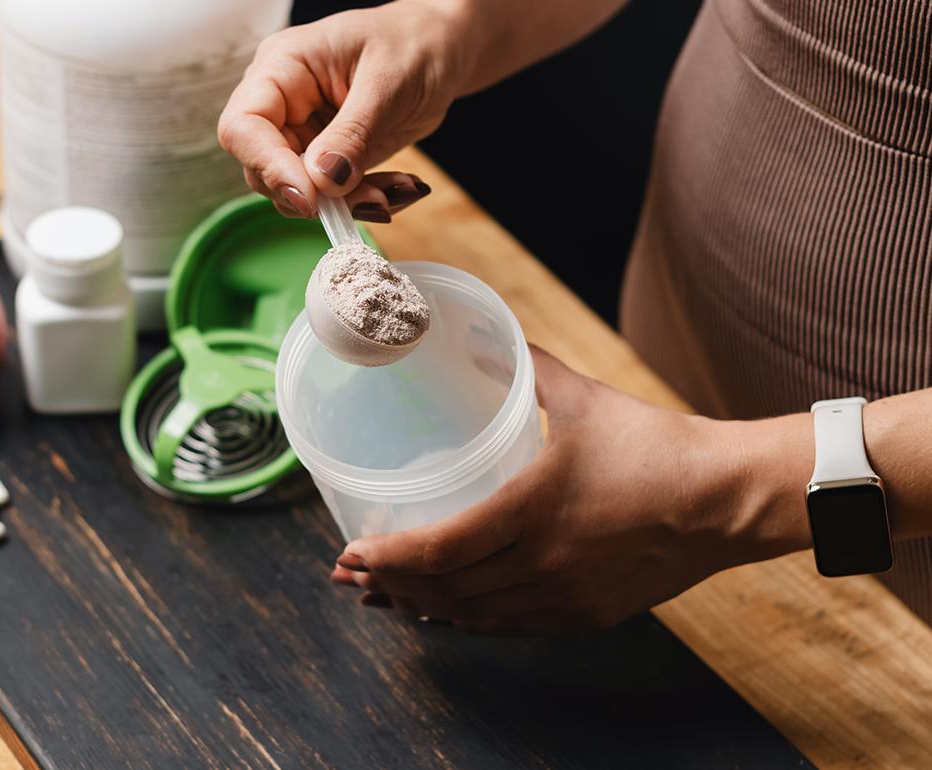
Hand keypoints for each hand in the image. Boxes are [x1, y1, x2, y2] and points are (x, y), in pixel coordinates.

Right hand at [218, 1, 473, 221]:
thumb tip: (322, 181)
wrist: (441, 51)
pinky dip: (367, 200)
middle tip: (374, 200)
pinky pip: (334, 196)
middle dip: (316, 195)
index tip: (310, 197)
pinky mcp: (331, 160)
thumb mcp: (386, 82)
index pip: (244, 126)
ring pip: (301, 193)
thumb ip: (352, 132)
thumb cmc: (412, 43)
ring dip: (349, 204)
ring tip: (399, 190)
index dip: (268, 166)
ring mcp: (305, 136)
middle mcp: (284, 106)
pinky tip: (404, 187)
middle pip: (264, 170)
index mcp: (282, 68)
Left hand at [331, 346, 812, 635]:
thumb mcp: (583, 397)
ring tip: (388, 599)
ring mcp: (564, 598)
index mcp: (533, 512)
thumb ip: (526, 366)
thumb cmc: (655, 447)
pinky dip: (472, 622)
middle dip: (392, 587)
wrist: (726, 499)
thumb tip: (482, 339)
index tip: (353, 555)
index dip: (389, 558)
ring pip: (475, 616)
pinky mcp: (587, 614)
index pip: (440, 550)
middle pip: (447, 591)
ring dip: (425, 609)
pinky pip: (512, 628)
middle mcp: (542, 566)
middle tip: (353, 577)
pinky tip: (451, 615)